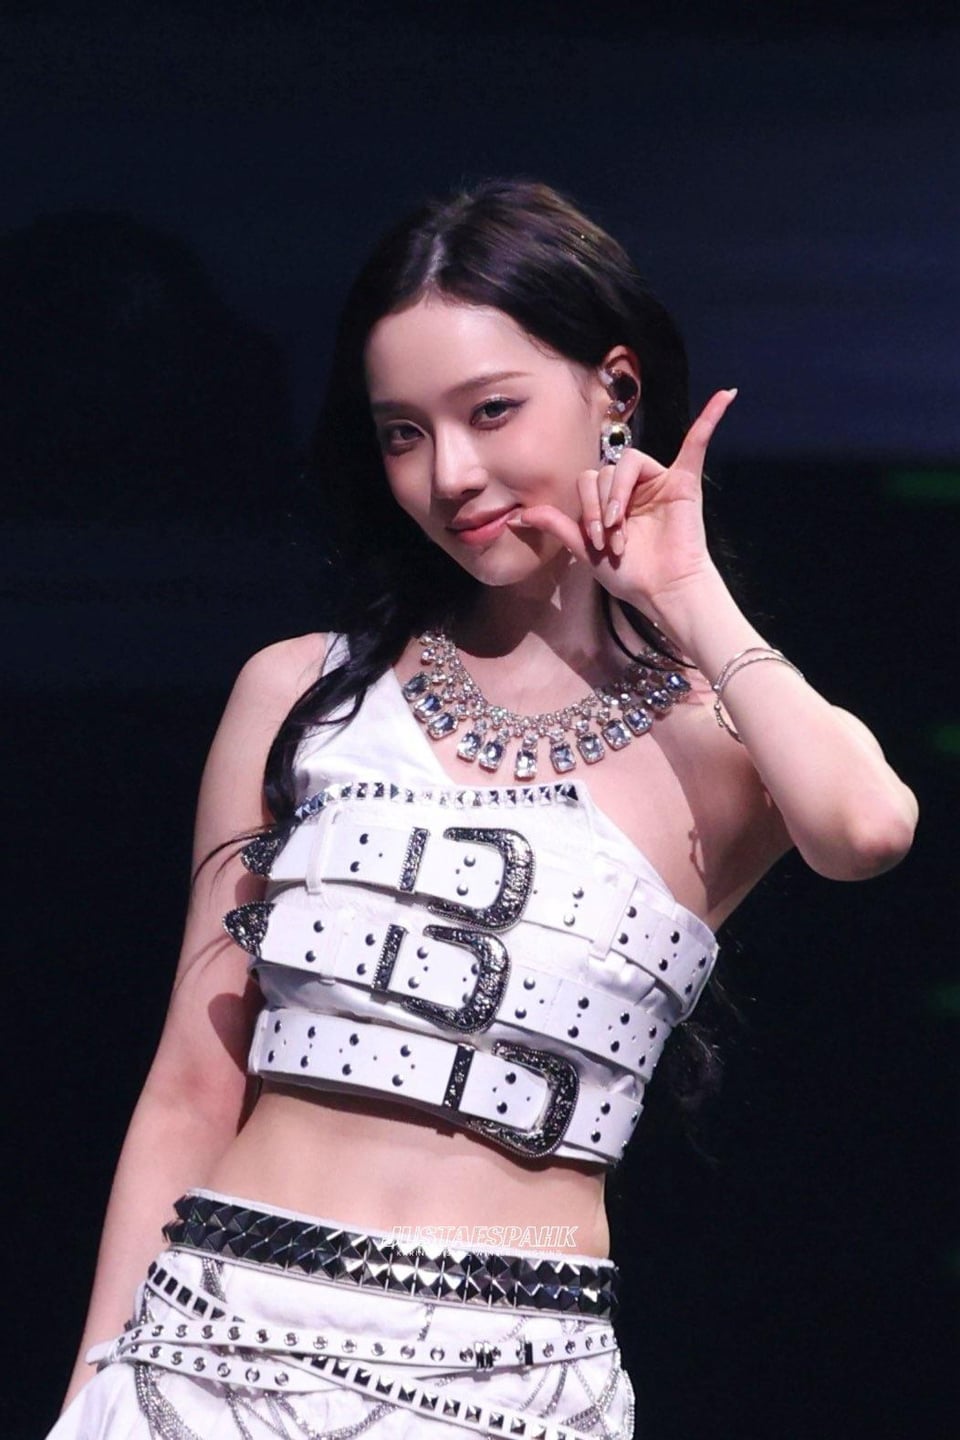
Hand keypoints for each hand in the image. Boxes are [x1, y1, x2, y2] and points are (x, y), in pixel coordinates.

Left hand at [508, 388, 736, 622]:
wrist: (662, 590)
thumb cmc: (629, 574)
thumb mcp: (584, 549)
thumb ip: (558, 525)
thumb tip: (519, 515)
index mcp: (611, 498)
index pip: (588, 480)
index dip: (588, 507)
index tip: (595, 539)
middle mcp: (634, 486)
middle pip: (607, 469)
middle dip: (602, 504)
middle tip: (611, 536)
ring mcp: (660, 481)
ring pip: (630, 460)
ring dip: (620, 494)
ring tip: (623, 525)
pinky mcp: (684, 483)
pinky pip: (697, 443)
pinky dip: (710, 418)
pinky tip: (725, 396)